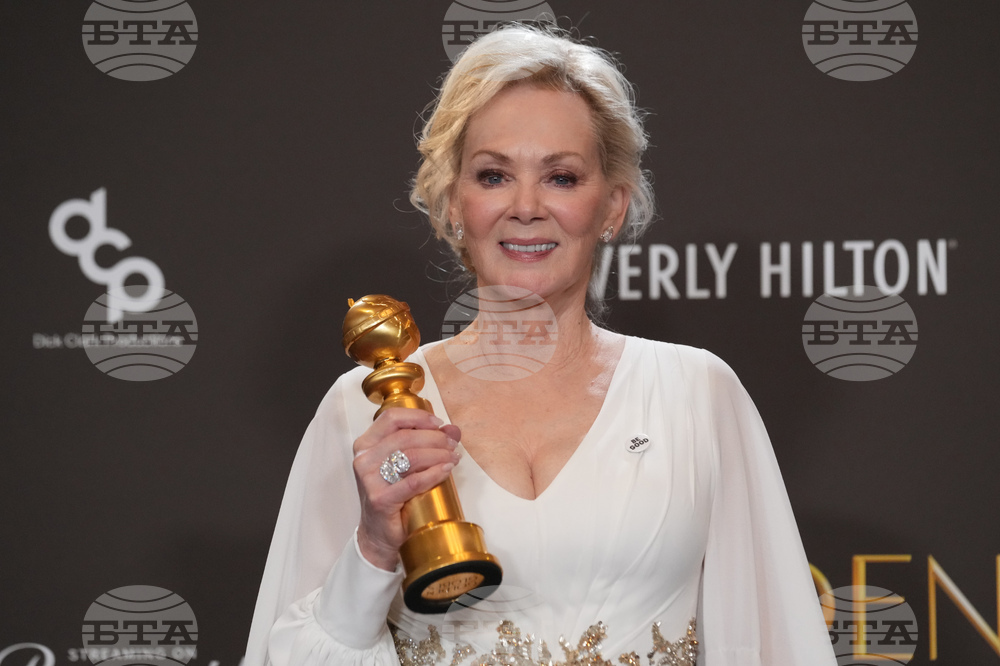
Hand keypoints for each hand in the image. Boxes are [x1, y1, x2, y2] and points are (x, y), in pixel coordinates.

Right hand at [352, 408, 461, 570]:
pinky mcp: (380, 499)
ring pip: (410, 456)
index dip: (418, 417)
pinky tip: (446, 471)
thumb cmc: (393, 495)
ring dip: (438, 454)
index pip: (391, 418)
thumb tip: (453, 430)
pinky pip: (413, 481)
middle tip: (452, 445)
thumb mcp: (405, 465)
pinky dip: (434, 474)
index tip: (439, 424)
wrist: (379, 534)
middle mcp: (363, 459)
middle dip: (434, 438)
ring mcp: (369, 479)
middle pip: (405, 436)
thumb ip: (427, 443)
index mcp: (366, 444)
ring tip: (453, 458)